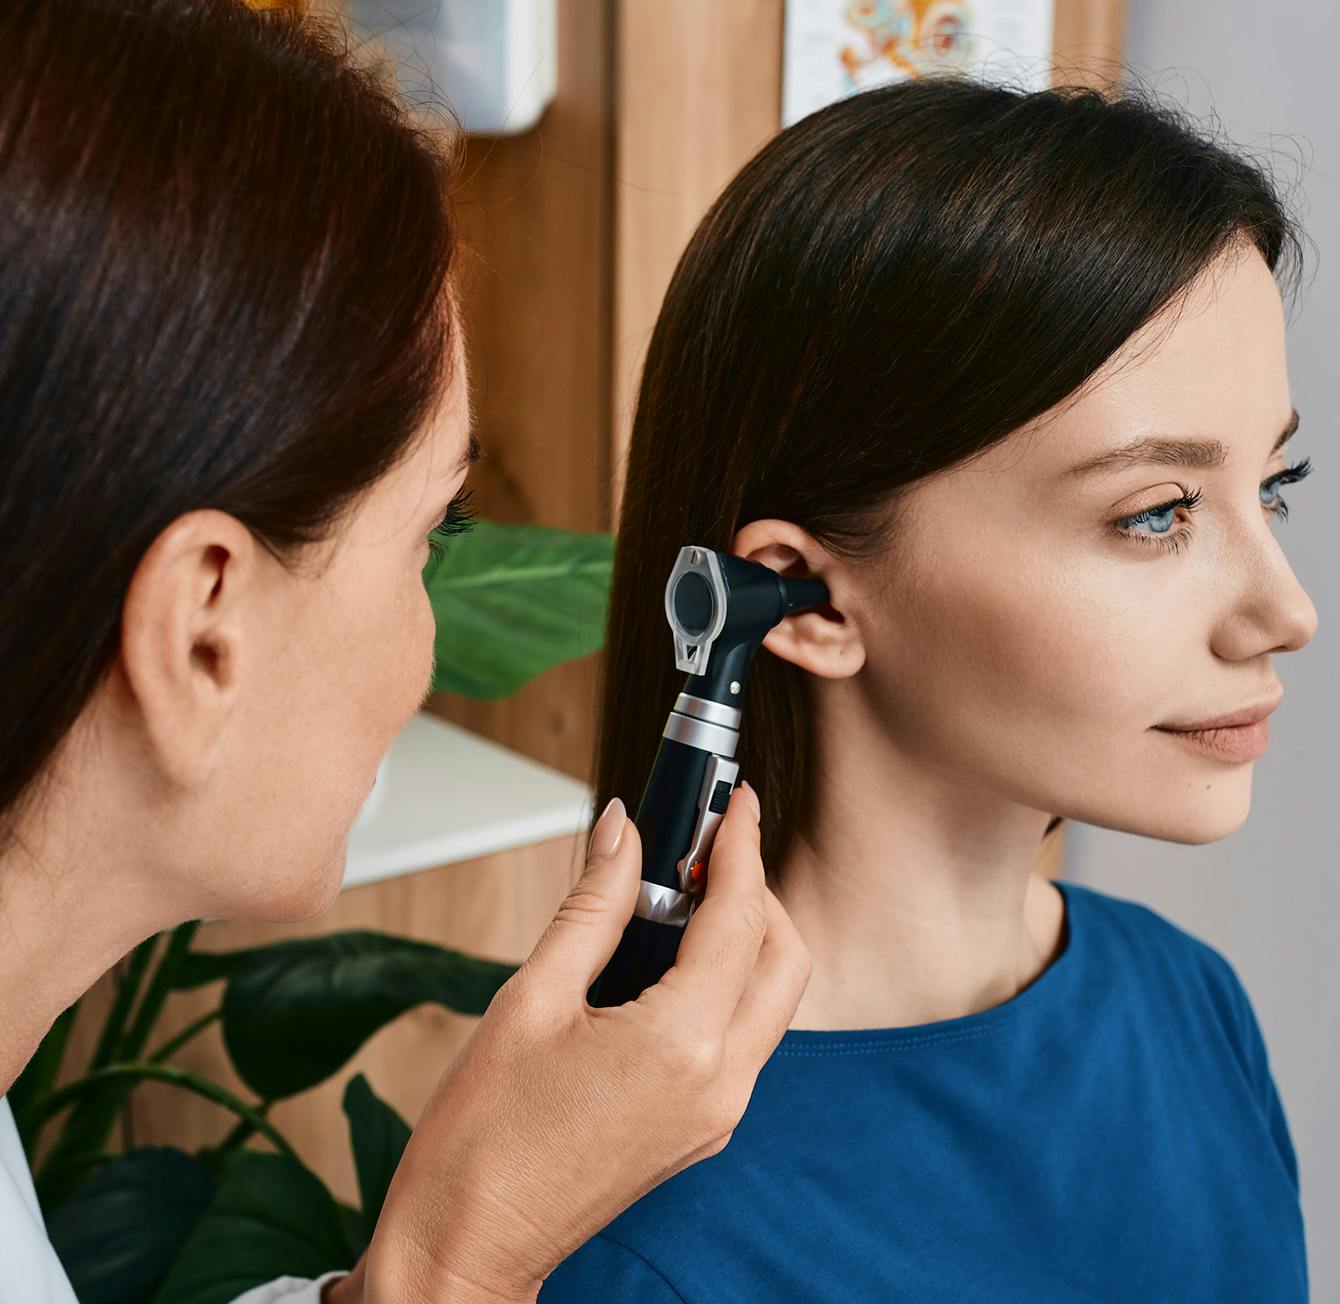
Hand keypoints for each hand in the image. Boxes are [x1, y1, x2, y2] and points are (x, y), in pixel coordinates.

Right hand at [359, 783, 810, 1301]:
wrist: (468, 1246)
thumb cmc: (481, 1136)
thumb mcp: (530, 998)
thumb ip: (592, 906)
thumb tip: (622, 831)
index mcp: (680, 1045)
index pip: (739, 917)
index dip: (741, 845)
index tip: (736, 800)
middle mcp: (720, 1083)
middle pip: (783, 956)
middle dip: (757, 888)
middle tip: (707, 846)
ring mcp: (719, 1113)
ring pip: (772, 998)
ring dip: (747, 936)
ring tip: (684, 894)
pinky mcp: (705, 1128)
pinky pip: (744, 1036)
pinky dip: (728, 983)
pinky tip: (672, 958)